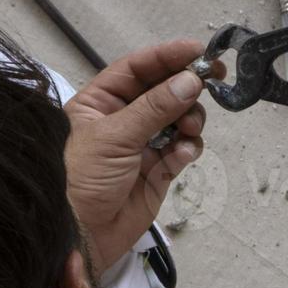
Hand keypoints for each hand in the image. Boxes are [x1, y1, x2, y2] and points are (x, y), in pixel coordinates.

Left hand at [63, 41, 208, 270]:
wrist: (77, 237)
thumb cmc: (79, 179)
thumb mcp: (113, 136)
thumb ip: (154, 107)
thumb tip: (190, 80)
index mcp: (100, 101)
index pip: (136, 68)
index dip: (166, 56)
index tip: (197, 50)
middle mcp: (122, 118)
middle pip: (163, 90)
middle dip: (186, 85)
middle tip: (211, 79)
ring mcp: (142, 144)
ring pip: (179, 118)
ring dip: (190, 118)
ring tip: (189, 128)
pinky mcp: (158, 171)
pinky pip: (182, 149)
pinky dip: (187, 148)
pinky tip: (182, 154)